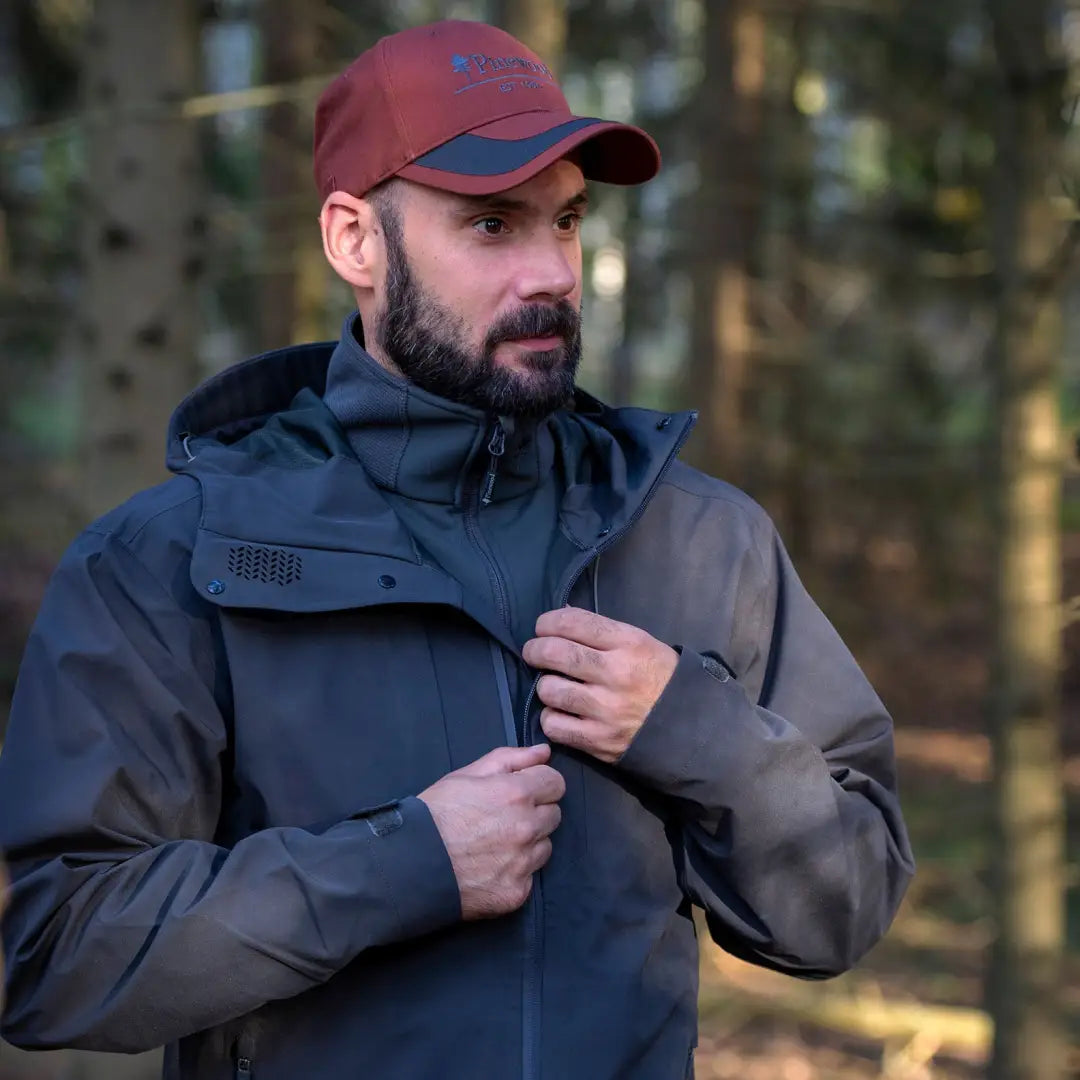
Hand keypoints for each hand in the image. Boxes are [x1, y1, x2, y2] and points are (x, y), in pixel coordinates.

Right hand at [418, 744, 564, 919]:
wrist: (410, 865)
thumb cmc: (436, 814)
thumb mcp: (467, 774)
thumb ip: (511, 758)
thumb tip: (544, 752)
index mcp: (517, 793)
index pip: (556, 783)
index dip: (539, 783)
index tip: (521, 791)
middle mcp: (527, 828)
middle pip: (554, 814)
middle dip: (535, 812)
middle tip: (503, 817)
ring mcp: (524, 863)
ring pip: (545, 846)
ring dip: (529, 843)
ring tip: (495, 843)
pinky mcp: (518, 893)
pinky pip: (530, 876)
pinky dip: (516, 871)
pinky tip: (491, 867)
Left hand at [522, 607, 678, 763]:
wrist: (691, 727)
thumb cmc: (661, 678)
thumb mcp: (642, 643)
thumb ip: (602, 631)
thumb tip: (561, 615)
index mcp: (629, 644)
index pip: (573, 623)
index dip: (548, 622)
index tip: (542, 627)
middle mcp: (615, 674)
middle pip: (554, 653)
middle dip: (535, 649)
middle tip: (534, 652)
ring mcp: (606, 710)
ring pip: (549, 690)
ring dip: (545, 685)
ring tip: (554, 685)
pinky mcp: (598, 740)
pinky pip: (553, 725)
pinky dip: (551, 717)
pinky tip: (561, 712)